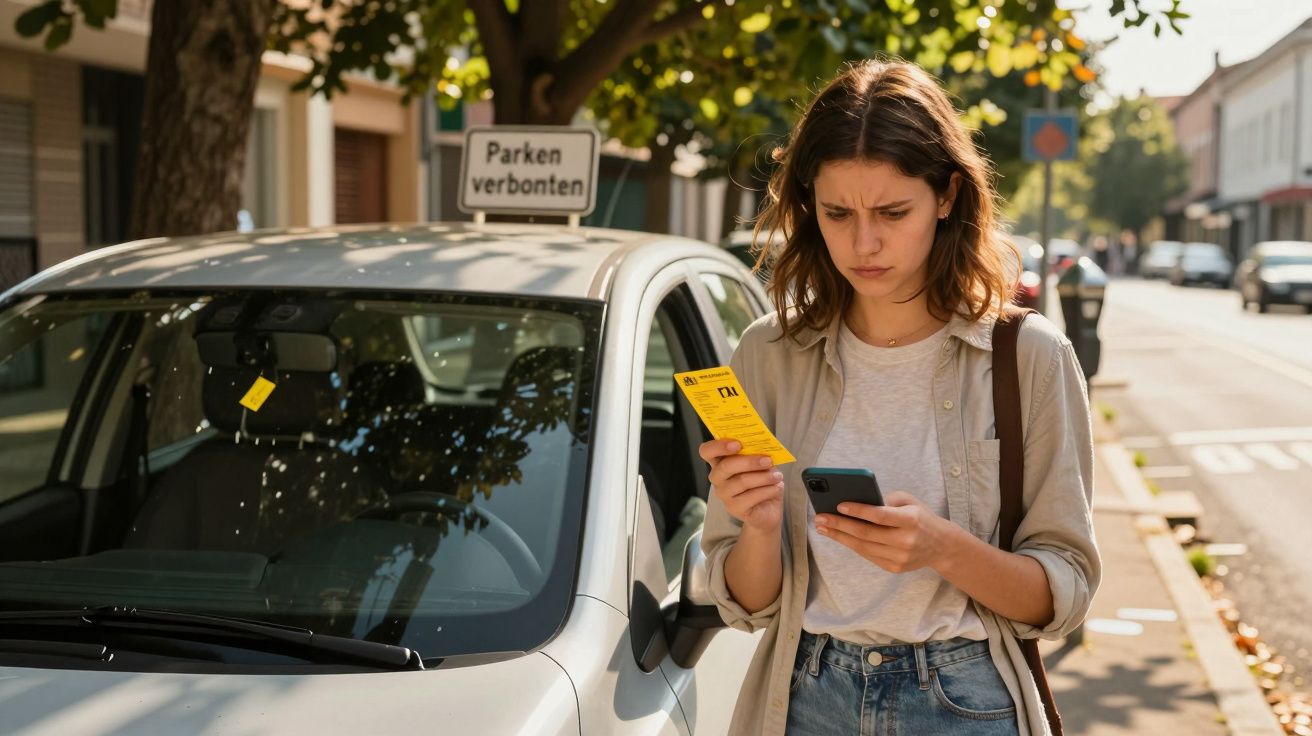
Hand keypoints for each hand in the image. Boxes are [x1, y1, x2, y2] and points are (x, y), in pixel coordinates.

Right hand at [700, 438, 783, 532]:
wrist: (768, 509)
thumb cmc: (762, 481)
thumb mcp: (761, 463)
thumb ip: (757, 453)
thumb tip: (763, 445)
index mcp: (720, 462)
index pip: (707, 451)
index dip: (718, 446)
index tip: (738, 444)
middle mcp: (717, 478)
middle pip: (725, 466)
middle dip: (749, 462)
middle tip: (768, 460)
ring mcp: (724, 494)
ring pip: (742, 481)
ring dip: (764, 477)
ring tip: (778, 476)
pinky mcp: (734, 508)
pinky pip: (751, 496)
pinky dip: (768, 490)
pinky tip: (777, 487)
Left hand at [813, 491, 964, 573]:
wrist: (942, 546)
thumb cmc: (921, 517)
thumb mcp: (910, 501)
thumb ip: (886, 499)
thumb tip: (856, 501)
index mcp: (911, 520)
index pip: (881, 516)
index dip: (859, 511)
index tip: (839, 505)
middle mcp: (906, 541)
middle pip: (867, 534)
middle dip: (840, 525)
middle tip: (820, 518)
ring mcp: (900, 557)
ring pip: (863, 547)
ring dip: (840, 537)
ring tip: (822, 527)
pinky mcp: (894, 568)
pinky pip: (867, 555)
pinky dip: (851, 545)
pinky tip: (838, 536)